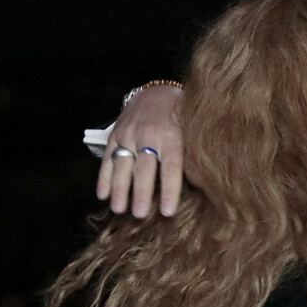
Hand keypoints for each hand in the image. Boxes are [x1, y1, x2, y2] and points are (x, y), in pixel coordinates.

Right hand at [98, 85, 185, 216]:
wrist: (158, 92)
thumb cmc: (182, 119)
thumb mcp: (192, 133)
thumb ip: (193, 157)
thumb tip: (203, 187)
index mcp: (173, 135)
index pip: (171, 166)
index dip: (169, 190)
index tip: (168, 212)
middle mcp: (149, 133)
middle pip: (144, 167)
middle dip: (141, 192)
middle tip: (140, 215)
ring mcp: (130, 132)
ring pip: (123, 163)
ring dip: (119, 188)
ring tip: (118, 209)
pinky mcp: (116, 133)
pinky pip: (108, 157)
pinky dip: (104, 176)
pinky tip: (103, 195)